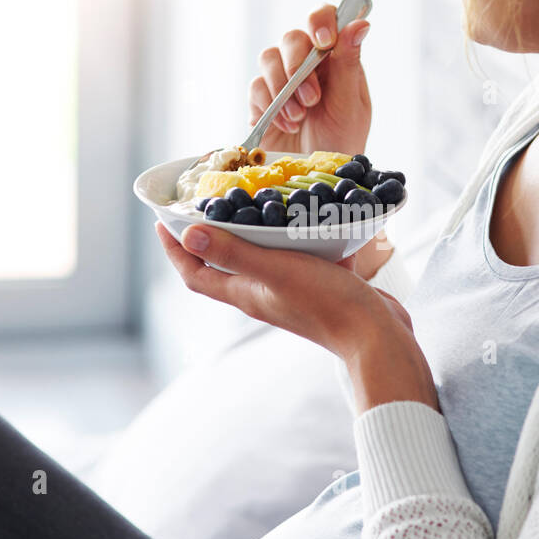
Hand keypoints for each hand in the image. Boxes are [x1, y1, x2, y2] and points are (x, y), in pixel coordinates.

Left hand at [155, 222, 438, 411]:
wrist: (375, 335)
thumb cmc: (325, 304)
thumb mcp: (275, 270)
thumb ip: (234, 253)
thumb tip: (188, 236)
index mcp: (244, 293)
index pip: (195, 274)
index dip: (175, 251)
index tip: (163, 221)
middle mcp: (262, 294)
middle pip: (221, 267)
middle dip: (206, 238)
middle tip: (201, 205)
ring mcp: (289, 292)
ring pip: (258, 260)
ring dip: (247, 234)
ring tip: (246, 203)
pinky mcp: (316, 286)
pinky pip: (291, 258)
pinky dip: (286, 238)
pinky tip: (300, 218)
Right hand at [249, 3, 371, 156]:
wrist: (317, 175)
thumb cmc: (342, 139)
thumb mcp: (350, 105)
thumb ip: (349, 64)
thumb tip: (360, 23)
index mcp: (334, 57)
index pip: (324, 18)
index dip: (320, 20)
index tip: (324, 41)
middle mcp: (307, 62)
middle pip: (292, 37)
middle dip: (298, 67)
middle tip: (312, 99)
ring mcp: (282, 78)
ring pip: (268, 58)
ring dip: (283, 89)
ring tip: (299, 117)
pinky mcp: (263, 99)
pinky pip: (256, 87)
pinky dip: (270, 107)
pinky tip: (288, 126)